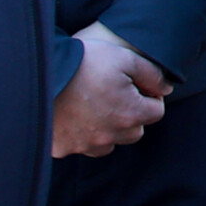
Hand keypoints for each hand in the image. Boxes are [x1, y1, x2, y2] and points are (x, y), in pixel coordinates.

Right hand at [51, 22, 168, 157]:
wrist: (40, 73)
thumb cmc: (84, 62)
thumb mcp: (125, 57)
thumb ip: (152, 74)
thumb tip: (165, 88)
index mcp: (130, 114)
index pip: (155, 112)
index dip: (149, 96)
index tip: (136, 85)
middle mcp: (110, 136)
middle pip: (134, 131)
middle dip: (131, 114)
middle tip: (114, 94)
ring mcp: (84, 145)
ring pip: (108, 142)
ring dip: (107, 128)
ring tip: (93, 105)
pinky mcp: (62, 147)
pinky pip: (80, 146)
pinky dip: (81, 134)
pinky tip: (73, 115)